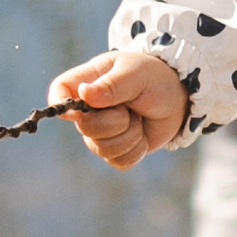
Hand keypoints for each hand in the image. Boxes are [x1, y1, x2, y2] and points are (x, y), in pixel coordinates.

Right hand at [50, 47, 187, 167]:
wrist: (178, 98)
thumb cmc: (154, 78)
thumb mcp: (136, 74)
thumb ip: (111, 85)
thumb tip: (84, 94)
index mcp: (87, 82)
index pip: (59, 92)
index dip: (61, 104)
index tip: (79, 110)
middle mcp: (88, 110)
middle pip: (85, 128)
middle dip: (115, 122)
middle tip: (130, 107)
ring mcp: (100, 132)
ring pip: (103, 149)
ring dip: (130, 135)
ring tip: (139, 118)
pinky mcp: (116, 150)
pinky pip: (119, 162)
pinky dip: (136, 150)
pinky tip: (142, 134)